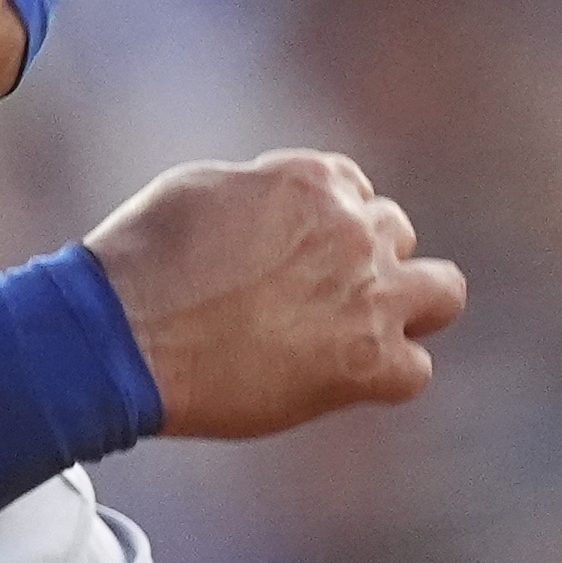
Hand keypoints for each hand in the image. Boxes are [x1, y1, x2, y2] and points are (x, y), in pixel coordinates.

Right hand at [82, 152, 468, 439]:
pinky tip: (341, 382)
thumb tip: (271, 207)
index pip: (353, 192)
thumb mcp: (195, 191)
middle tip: (309, 299)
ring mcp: (369, 296)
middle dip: (358, 263)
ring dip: (405, 309)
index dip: (323, 226)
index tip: (292, 255)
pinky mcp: (366, 363)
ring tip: (356, 336)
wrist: (120, 338)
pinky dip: (384, 376)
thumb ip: (256, 191)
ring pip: (442, 292)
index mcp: (314, 180)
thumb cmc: (137, 264)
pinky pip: (415, 371)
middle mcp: (355, 229)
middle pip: (394, 237)